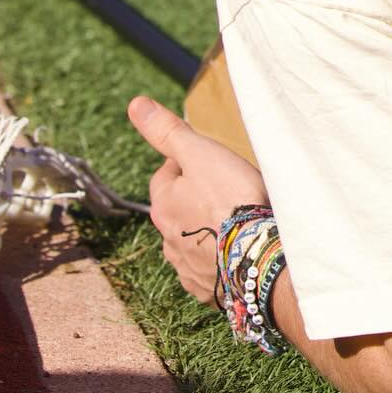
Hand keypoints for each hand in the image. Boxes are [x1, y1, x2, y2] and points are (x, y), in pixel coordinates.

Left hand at [128, 94, 267, 303]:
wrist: (256, 255)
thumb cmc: (231, 198)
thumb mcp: (200, 154)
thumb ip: (168, 132)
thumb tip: (135, 103)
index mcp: (163, 204)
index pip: (164, 176)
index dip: (185, 165)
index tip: (206, 161)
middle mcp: (167, 238)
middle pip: (176, 210)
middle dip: (193, 200)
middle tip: (224, 189)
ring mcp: (186, 266)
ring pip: (189, 240)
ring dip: (203, 230)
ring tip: (232, 221)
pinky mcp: (206, 288)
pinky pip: (206, 268)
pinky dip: (216, 257)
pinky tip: (234, 250)